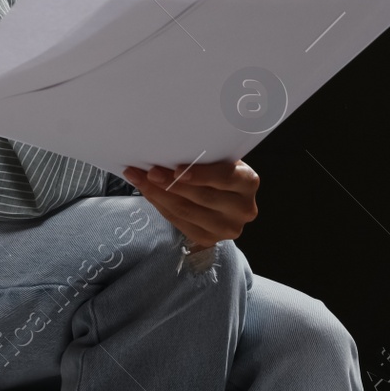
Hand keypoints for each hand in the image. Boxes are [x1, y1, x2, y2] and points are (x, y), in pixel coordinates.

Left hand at [122, 160, 258, 252]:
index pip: (225, 177)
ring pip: (187, 211)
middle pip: (202, 196)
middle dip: (171, 183)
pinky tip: (148, 193)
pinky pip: (179, 222)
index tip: (177, 169)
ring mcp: (227, 228)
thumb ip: (204, 156)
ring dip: (159, 194)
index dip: (201, 174)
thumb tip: (168, 150)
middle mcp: (243, 208)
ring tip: (140, 179)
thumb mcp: (218, 159)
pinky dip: (160, 206)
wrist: (223, 196)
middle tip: (149, 171)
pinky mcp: (209, 239)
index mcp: (249, 181)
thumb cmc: (217, 170)